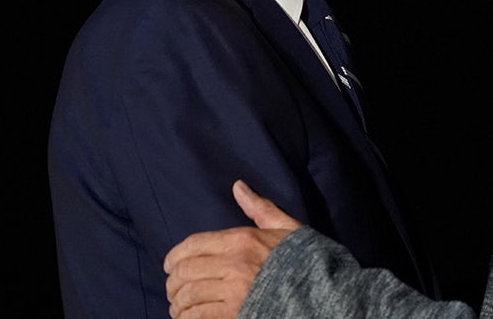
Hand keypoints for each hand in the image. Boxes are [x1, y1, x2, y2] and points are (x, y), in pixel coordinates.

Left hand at [164, 180, 301, 318]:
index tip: (169, 264)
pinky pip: (198, 316)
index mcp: (242, 240)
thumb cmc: (305, 259)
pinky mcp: (235, 314)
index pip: (192, 245)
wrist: (323, 292)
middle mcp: (233, 264)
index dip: (174, 256)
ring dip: (177, 302)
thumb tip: (238, 186)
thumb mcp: (285, 227)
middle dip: (173, 281)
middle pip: (185, 271)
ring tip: (177, 305)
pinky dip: (186, 318)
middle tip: (172, 287)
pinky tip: (186, 317)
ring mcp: (234, 292)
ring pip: (188, 295)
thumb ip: (259, 208)